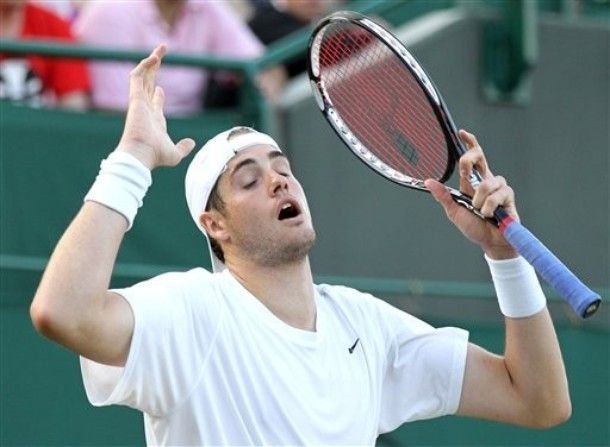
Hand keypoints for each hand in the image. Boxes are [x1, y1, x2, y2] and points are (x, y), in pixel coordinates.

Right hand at [116, 45, 194, 168]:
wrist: (141, 155)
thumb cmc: (155, 157)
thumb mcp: (175, 154)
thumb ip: (183, 147)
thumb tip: (192, 142)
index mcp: (154, 120)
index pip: (154, 102)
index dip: (157, 94)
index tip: (160, 88)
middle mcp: (145, 109)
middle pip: (148, 83)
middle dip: (154, 69)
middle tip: (160, 53)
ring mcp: (139, 102)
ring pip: (143, 76)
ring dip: (151, 61)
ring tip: (161, 48)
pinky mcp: (135, 98)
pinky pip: (137, 76)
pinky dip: (144, 65)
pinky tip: (154, 57)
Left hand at [425, 130, 517, 259]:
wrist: (491, 242)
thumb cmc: (474, 227)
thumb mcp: (454, 211)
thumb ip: (443, 196)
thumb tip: (428, 182)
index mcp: (473, 182)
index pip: (472, 158)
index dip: (469, 143)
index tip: (462, 133)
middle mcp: (487, 181)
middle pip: (480, 158)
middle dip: (471, 160)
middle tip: (465, 175)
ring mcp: (499, 187)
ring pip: (485, 183)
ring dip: (479, 201)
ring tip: (480, 212)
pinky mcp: (508, 196)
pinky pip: (495, 196)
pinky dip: (488, 208)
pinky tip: (490, 216)